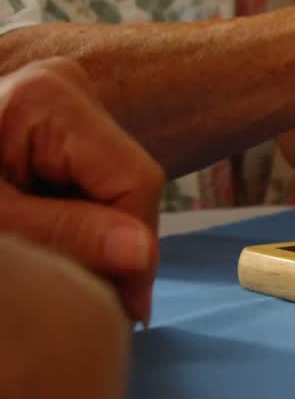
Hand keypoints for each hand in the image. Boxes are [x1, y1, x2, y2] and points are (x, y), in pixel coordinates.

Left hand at [0, 59, 163, 323]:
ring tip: (57, 270)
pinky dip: (72, 217)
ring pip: (110, 183)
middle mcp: (66, 84)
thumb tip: (142, 256)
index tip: (127, 314)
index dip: (137, 250)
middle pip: (124, 180)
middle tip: (87, 300)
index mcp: (49, 97)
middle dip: (110, 243)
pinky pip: (86, 176)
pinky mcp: (53, 116)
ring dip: (92, 234)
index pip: (133, 180)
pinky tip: (50, 242)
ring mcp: (62, 97)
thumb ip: (68, 235)